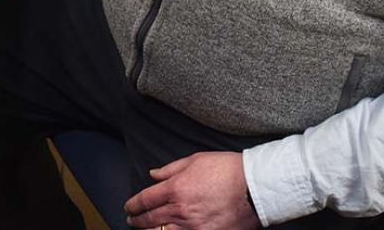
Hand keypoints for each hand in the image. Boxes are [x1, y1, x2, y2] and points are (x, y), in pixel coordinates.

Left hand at [124, 152, 260, 229]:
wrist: (254, 187)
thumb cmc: (227, 170)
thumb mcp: (195, 160)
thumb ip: (171, 169)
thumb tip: (153, 174)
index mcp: (175, 188)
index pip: (145, 199)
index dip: (133, 204)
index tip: (129, 206)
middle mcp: (180, 210)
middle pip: (150, 219)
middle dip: (137, 220)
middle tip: (132, 219)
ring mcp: (193, 227)